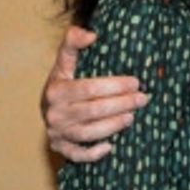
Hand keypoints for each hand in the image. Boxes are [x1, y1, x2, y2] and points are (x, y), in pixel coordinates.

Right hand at [41, 25, 148, 162]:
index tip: (136, 82)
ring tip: (132, 117)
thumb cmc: (63, 83)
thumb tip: (91, 34)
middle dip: (121, 104)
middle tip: (143, 98)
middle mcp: (54, 113)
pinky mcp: (61, 148)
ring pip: (89, 132)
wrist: (47, 109)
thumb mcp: (64, 62)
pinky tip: (111, 147)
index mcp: (56, 90)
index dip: (115, 86)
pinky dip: (93, 153)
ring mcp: (57, 132)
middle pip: (93, 110)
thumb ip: (72, 43)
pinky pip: (77, 155)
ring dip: (113, 126)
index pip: (89, 88)